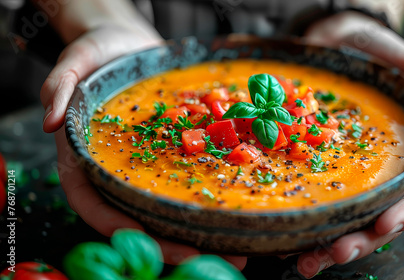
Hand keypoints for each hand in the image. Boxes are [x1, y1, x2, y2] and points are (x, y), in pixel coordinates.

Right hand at [43, 24, 246, 269]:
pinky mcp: (173, 155)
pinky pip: (191, 181)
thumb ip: (59, 88)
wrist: (130, 44)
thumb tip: (49, 122)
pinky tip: (238, 212)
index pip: (91, 201)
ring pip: (167, 209)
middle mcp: (117, 170)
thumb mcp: (75, 61)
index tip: (145, 241)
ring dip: (197, 234)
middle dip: (166, 244)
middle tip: (200, 259)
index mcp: (86, 158)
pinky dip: (211, 201)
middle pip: (137, 217)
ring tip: (233, 252)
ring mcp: (146, 167)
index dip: (114, 225)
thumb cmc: (98, 54)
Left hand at [293, 11, 403, 277]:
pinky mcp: (312, 170)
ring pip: (343, 220)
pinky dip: (300, 225)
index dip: (403, 214)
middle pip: (375, 218)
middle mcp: (376, 172)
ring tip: (305, 261)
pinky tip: (286, 242)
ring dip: (326, 245)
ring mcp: (344, 174)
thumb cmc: (375, 53)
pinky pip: (310, 202)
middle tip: (334, 253)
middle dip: (358, 241)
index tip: (383, 227)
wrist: (332, 41)